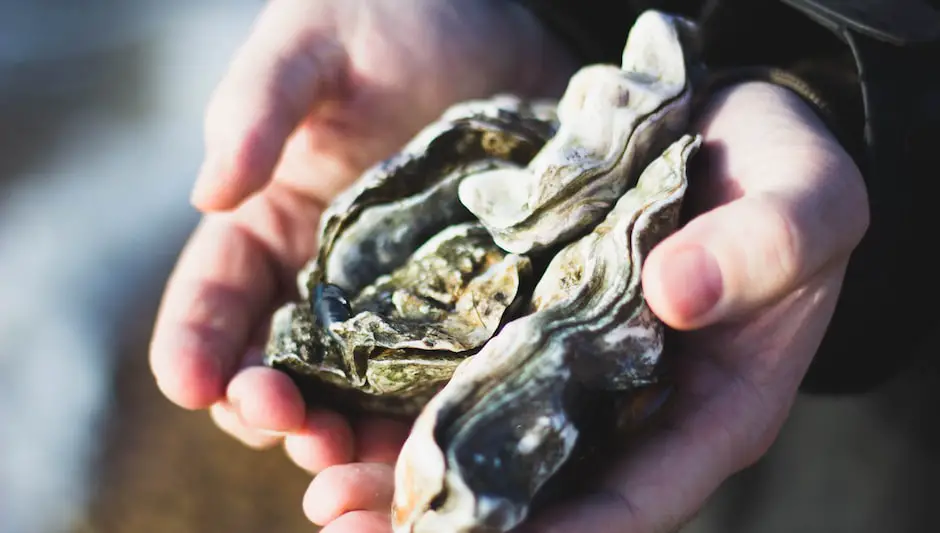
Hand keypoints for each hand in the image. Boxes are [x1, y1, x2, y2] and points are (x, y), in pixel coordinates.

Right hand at [148, 0, 576, 465]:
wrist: (500, 20)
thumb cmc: (394, 16)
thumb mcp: (314, 43)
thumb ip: (258, 107)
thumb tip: (209, 193)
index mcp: (274, 223)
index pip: (218, 298)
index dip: (196, 345)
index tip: (192, 383)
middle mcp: (330, 276)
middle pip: (284, 365)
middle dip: (273, 408)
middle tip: (289, 426)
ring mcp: (402, 299)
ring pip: (359, 393)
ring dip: (347, 435)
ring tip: (350, 458)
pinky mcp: (470, 304)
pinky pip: (442, 374)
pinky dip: (428, 415)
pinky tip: (435, 435)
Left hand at [300, 81, 869, 532]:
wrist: (730, 128)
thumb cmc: (787, 177)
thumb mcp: (808, 204)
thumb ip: (761, 251)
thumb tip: (674, 296)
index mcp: (711, 413)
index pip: (632, 506)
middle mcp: (631, 411)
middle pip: (541, 492)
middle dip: (449, 518)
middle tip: (347, 519)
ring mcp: (575, 370)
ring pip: (489, 441)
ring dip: (407, 467)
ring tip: (324, 481)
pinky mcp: (531, 322)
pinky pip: (467, 370)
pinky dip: (409, 390)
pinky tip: (342, 393)